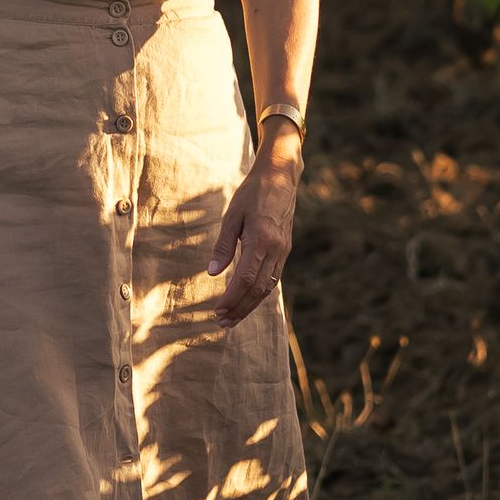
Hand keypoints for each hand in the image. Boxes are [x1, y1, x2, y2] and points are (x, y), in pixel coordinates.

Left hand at [208, 138, 299, 327]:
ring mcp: (284, 250)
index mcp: (261, 239)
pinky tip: (248, 299)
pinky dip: (260, 292)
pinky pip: (273, 277)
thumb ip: (223, 245)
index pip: (245, 278)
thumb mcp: (232, 215)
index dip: (231, 298)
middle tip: (222, 323)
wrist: (281, 176)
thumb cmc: (252, 192)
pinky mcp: (285, 249)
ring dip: (250, 305)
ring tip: (232, 318)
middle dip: (240, 309)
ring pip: (268, 287)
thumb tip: (213, 273)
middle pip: (258, 289)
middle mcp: (276, 249)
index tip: (217, 310)